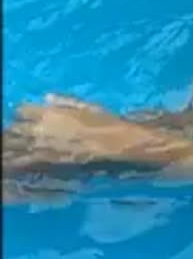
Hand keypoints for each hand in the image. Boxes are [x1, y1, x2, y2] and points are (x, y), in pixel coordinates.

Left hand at [4, 95, 149, 171]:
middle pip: (15, 128)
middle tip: (21, 134)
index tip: (27, 117)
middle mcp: (40, 127)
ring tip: (14, 148)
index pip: (21, 110)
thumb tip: (46, 97)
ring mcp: (41, 145)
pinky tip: (16, 161)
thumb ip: (63, 100)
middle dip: (16, 130)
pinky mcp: (44, 160)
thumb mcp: (85, 105)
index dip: (24, 114)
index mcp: (49, 111)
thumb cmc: (104, 120)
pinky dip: (17, 160)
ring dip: (13, 145)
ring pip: (14, 144)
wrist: (112, 142)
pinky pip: (22, 160)